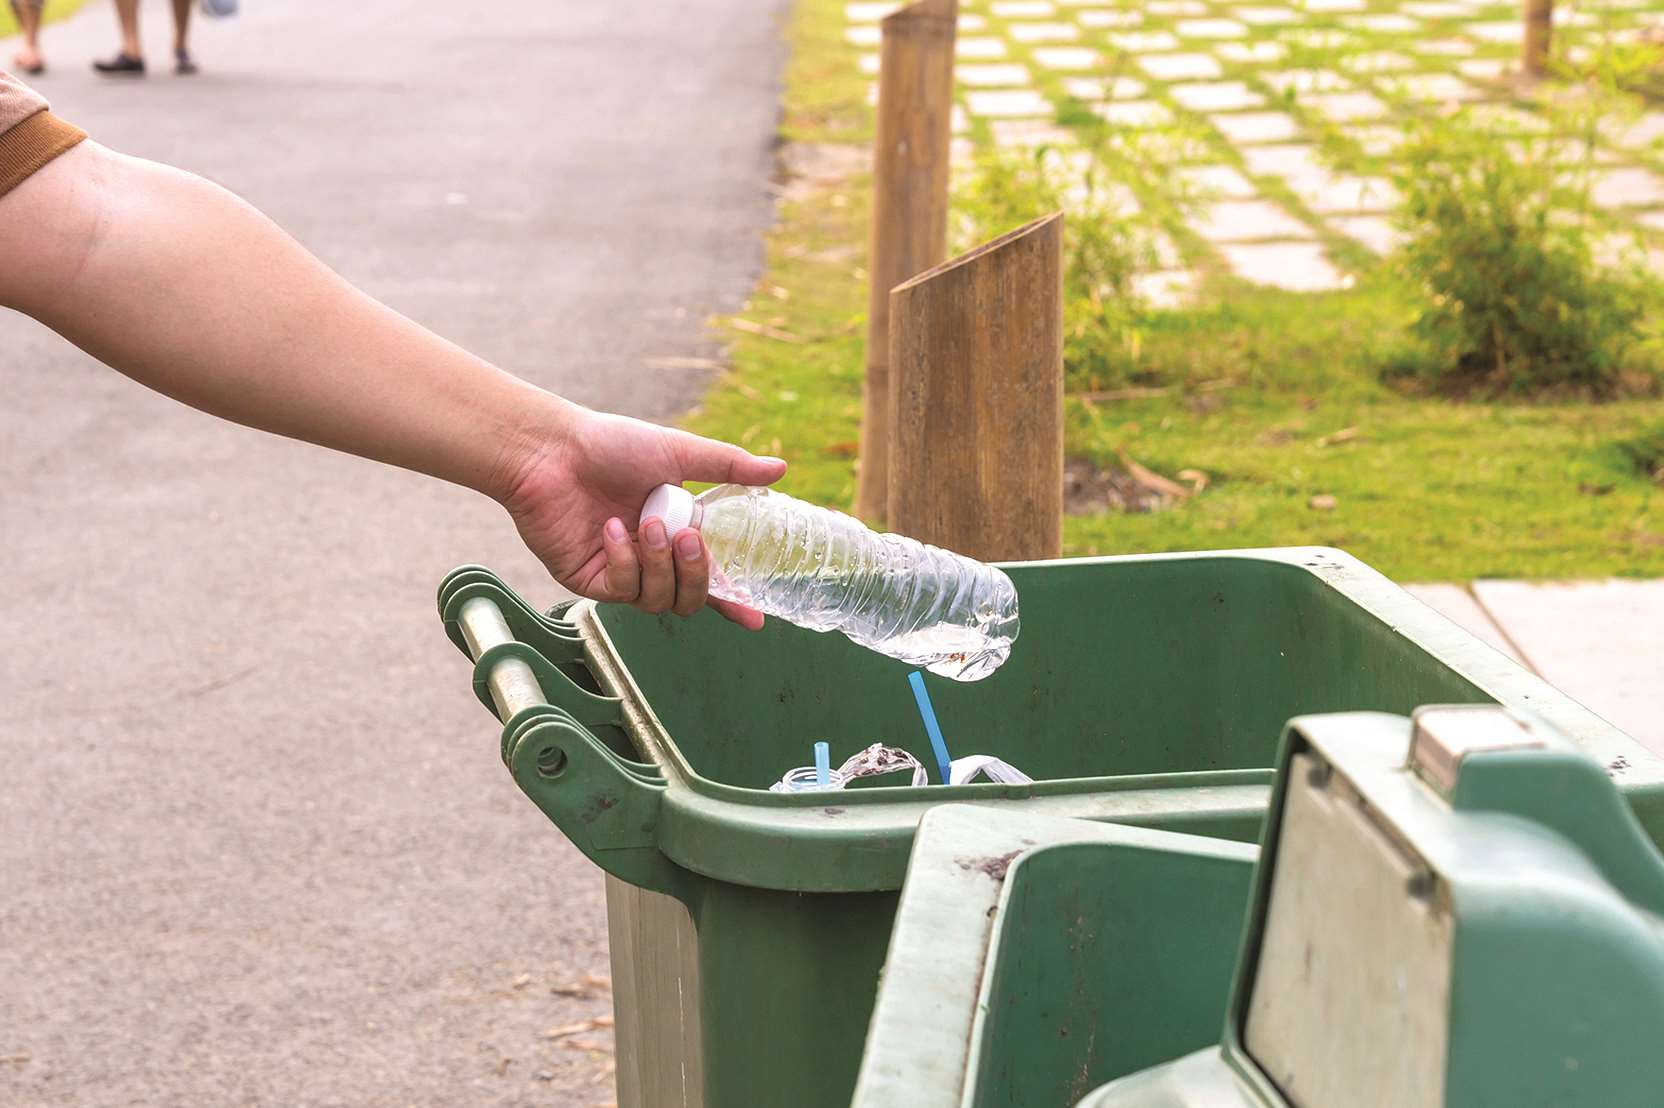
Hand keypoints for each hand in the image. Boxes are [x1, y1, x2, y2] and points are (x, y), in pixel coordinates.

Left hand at [499, 405, 786, 628]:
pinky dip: (625, 561)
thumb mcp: (678, 452)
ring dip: (659, 563)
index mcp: (676, 532)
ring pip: (658, 600)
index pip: (711, 579)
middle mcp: (651, 558)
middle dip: (695, 574)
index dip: (733, 600)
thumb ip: (729, 467)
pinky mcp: (590, 581)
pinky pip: (622, 592)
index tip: (756, 619)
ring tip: (646, 524)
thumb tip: (780, 469)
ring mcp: (621, 573)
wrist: (553, 451)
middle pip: (690, 599)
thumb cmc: (611, 445)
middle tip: (688, 537)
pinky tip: (611, 530)